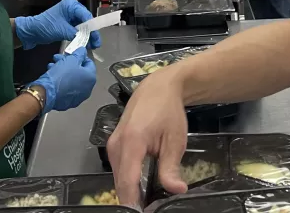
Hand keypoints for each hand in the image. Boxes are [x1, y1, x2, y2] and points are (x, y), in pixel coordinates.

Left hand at [13, 0, 101, 50]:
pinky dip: (81, 36)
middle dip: (91, 33)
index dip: (92, 27)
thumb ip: (76, 33)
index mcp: (70, 5)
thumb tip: (86, 39)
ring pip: (83, 26)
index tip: (96, 37)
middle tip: (96, 43)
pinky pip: (78, 29)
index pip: (86, 15)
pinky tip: (85, 44)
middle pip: (86, 21)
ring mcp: (70, 16)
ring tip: (92, 46)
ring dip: (87, 36)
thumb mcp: (62, 30)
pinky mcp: (67, 23)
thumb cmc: (45, 27)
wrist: (31, 32)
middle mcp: (72, 8)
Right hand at [29, 51, 96, 112]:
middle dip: (68, 62)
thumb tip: (83, 51)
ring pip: (71, 79)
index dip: (79, 56)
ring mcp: (78, 97)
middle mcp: (87, 89)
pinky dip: (61, 81)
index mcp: (91, 78)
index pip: (89, 63)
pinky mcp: (68, 102)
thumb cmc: (62, 74)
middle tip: (57, 58)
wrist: (47, 93)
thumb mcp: (71, 59)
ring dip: (62, 70)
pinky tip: (52, 76)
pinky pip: (66, 88)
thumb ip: (79, 54)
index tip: (70, 53)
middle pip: (79, 71)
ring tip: (51, 65)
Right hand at [107, 70, 188, 205]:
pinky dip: (129, 180)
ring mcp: (111, 146)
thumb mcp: (175, 140)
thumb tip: (177, 191)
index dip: (134, 203)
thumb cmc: (168, 112)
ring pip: (119, 179)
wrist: (157, 88)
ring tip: (150, 199)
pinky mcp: (113, 146)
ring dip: (131, 191)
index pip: (127, 183)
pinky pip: (119, 170)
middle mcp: (116, 146)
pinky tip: (143, 185)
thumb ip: (171, 167)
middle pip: (121, 184)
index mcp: (131, 143)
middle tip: (152, 207)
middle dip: (134, 199)